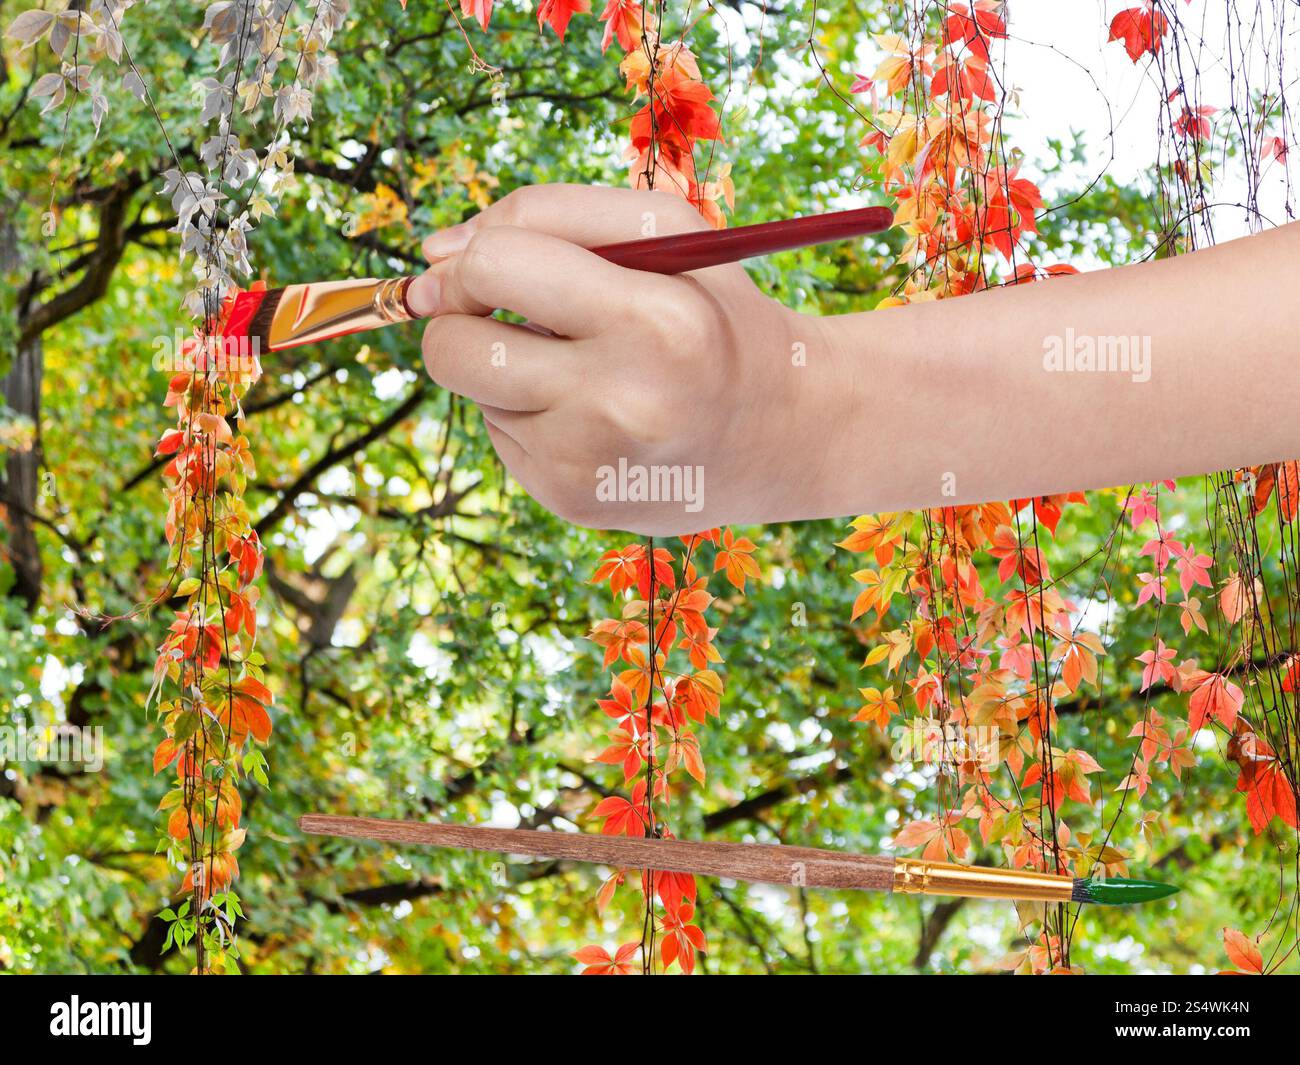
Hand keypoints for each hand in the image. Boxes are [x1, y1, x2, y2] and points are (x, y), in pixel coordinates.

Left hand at [405, 184, 851, 534]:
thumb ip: (548, 214)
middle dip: (461, 320)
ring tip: (587, 371)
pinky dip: (532, 416)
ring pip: (476, 394)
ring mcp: (592, 463)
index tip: (479, 266)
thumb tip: (432, 257)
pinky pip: (502, 438)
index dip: (470, 259)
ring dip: (510, 370)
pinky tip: (593, 417)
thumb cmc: (713, 314)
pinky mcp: (573, 501)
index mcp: (654, 320)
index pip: (495, 268)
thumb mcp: (664, 232)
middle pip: (454, 349)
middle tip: (510, 314)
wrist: (783, 431)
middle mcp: (619, 402)